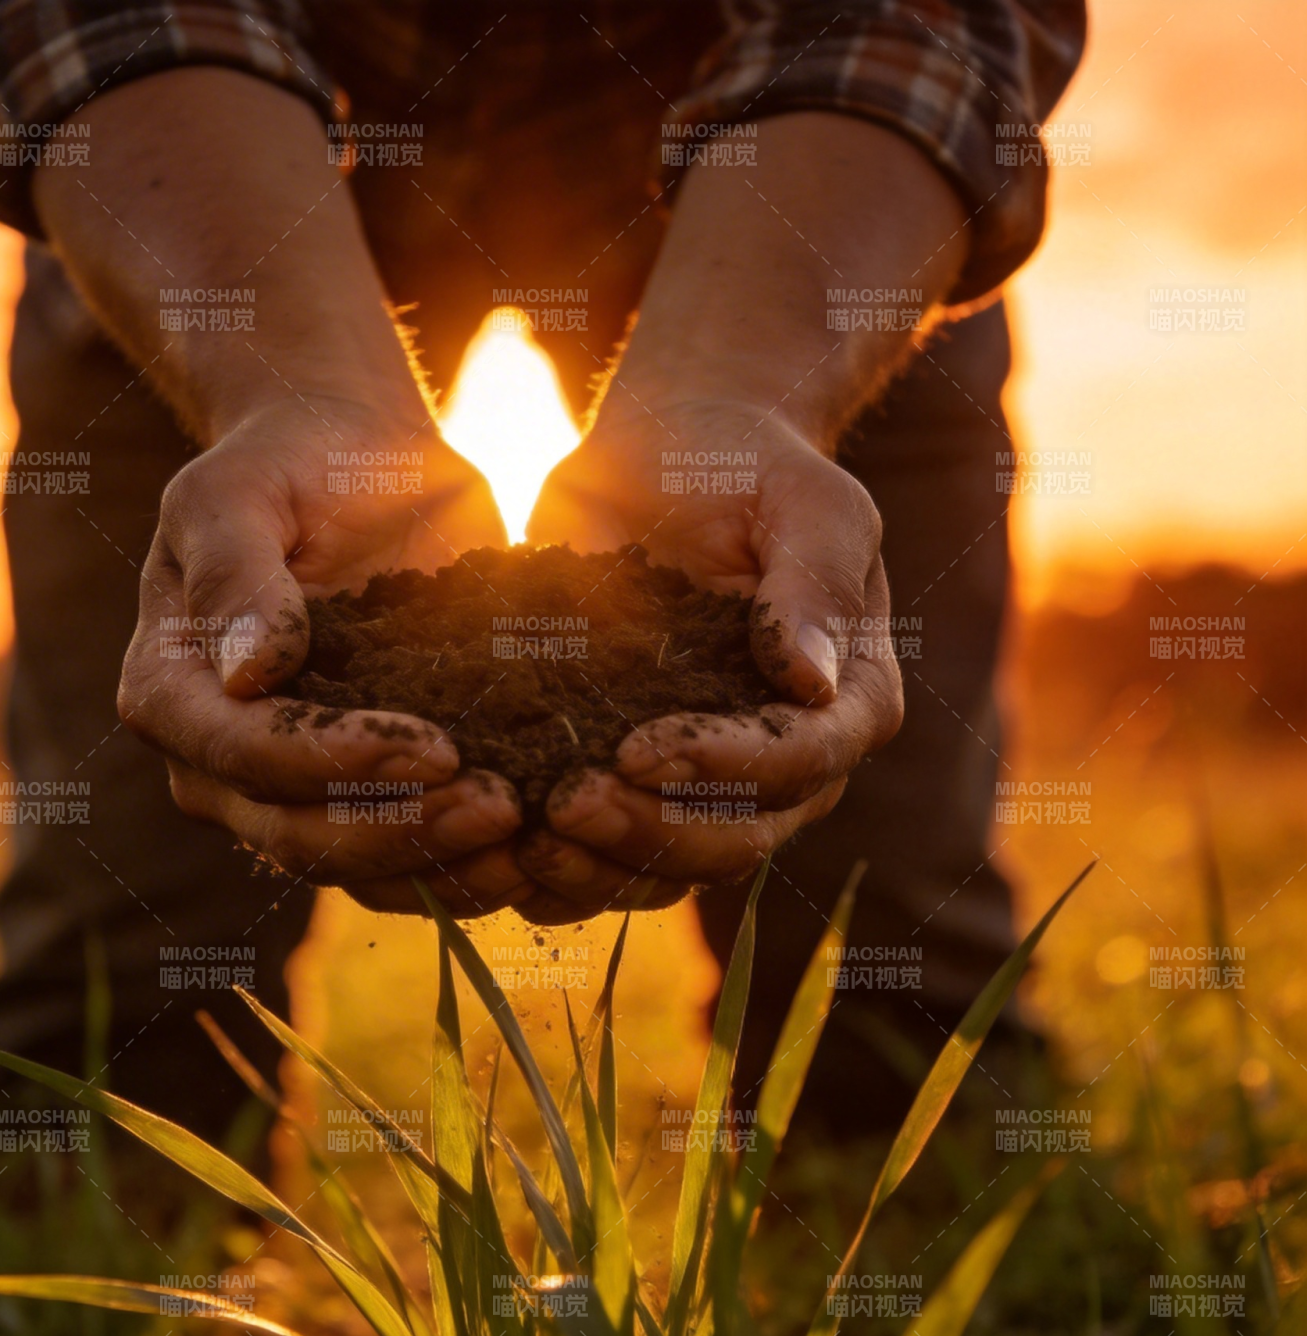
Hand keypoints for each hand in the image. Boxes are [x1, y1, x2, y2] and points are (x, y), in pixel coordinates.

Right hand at [117, 395, 531, 914]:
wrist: (362, 468)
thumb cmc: (294, 462)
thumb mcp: (244, 488)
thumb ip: (236, 571)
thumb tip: (244, 675)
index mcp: (173, 691)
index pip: (246, 756)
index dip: (336, 763)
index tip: (436, 747)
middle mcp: (219, 766)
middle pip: (299, 837)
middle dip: (403, 829)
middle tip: (502, 805)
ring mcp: (292, 796)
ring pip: (360, 870)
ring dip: (446, 865)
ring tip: (533, 832)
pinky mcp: (365, 803)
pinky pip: (411, 865)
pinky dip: (472, 867)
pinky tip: (541, 846)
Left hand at [516, 397, 902, 915]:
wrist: (665, 461)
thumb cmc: (746, 468)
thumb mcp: (803, 498)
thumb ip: (812, 580)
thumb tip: (812, 680)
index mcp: (847, 704)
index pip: (796, 762)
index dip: (721, 768)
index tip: (638, 749)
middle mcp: (785, 770)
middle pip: (730, 841)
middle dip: (648, 831)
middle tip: (565, 805)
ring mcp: (705, 792)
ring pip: (661, 871)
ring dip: (592, 871)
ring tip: (521, 839)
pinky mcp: (632, 793)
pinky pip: (598, 862)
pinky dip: (548, 870)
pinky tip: (491, 845)